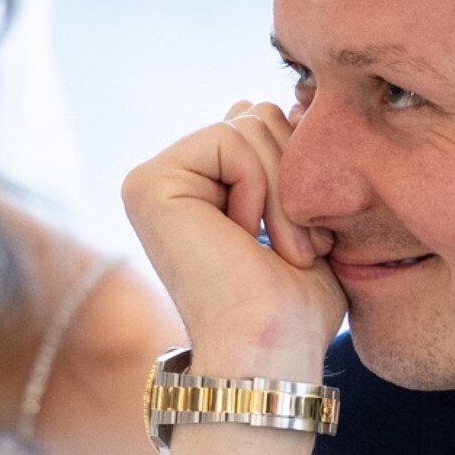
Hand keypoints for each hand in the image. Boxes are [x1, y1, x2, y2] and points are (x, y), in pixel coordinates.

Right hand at [122, 101, 346, 382]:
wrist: (271, 353)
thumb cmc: (295, 307)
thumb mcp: (297, 216)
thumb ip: (275, 159)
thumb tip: (249, 100)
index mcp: (197, 186)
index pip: (262, 124)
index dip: (301, 170)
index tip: (306, 240)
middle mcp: (167, 179)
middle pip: (258, 114)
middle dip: (295, 177)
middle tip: (299, 247)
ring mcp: (151, 180)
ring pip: (251, 122)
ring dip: (285, 191)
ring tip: (284, 250)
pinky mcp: (148, 183)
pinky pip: (231, 137)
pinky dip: (262, 187)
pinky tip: (251, 238)